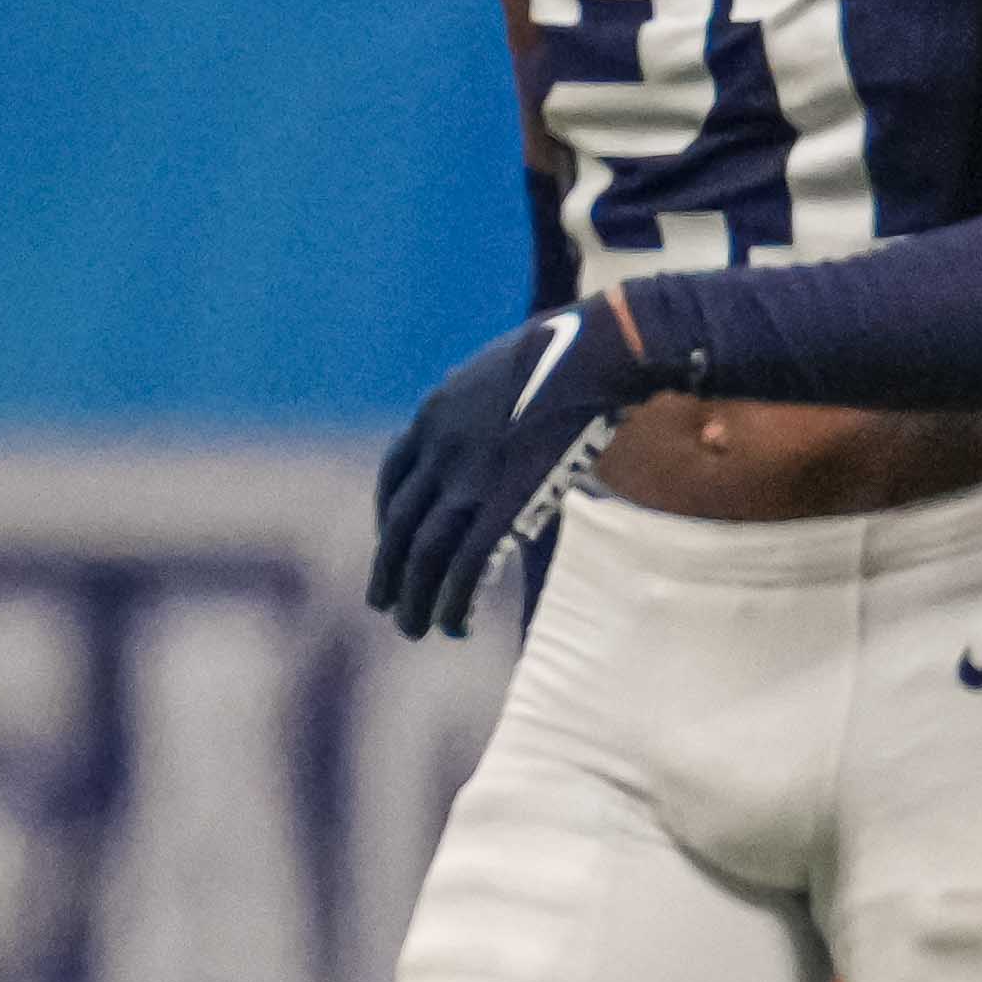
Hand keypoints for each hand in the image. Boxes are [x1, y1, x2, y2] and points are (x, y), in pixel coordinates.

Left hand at [366, 300, 649, 640]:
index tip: (391, 542)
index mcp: (435, 414)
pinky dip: (454, 601)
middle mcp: (439, 448)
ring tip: (415, 629)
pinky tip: (455, 626)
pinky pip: (467, 564)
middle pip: (397, 523)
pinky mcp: (506, 502)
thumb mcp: (509, 369)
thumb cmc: (572, 352)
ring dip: (414, 598)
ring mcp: (469, 476)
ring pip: (423, 552)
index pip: (392, 476)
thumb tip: (510, 408)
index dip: (384, 517)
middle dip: (388, 570)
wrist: (597, 352)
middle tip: (385, 606)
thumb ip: (493, 400)